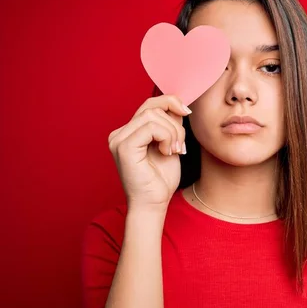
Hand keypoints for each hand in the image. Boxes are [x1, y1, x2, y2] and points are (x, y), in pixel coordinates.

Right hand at [108, 95, 190, 214]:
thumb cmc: (161, 180)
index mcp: (129, 132)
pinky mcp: (123, 147)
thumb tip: (179, 105)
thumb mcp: (170, 144)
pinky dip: (166, 137)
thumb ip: (171, 125)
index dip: (170, 103)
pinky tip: (168, 152)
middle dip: (175, 123)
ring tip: (175, 150)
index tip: (186, 113)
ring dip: (173, 132)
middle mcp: (120, 133)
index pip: (149, 104)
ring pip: (153, 116)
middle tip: (181, 145)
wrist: (153, 204)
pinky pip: (150, 127)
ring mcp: (119, 139)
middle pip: (152, 107)